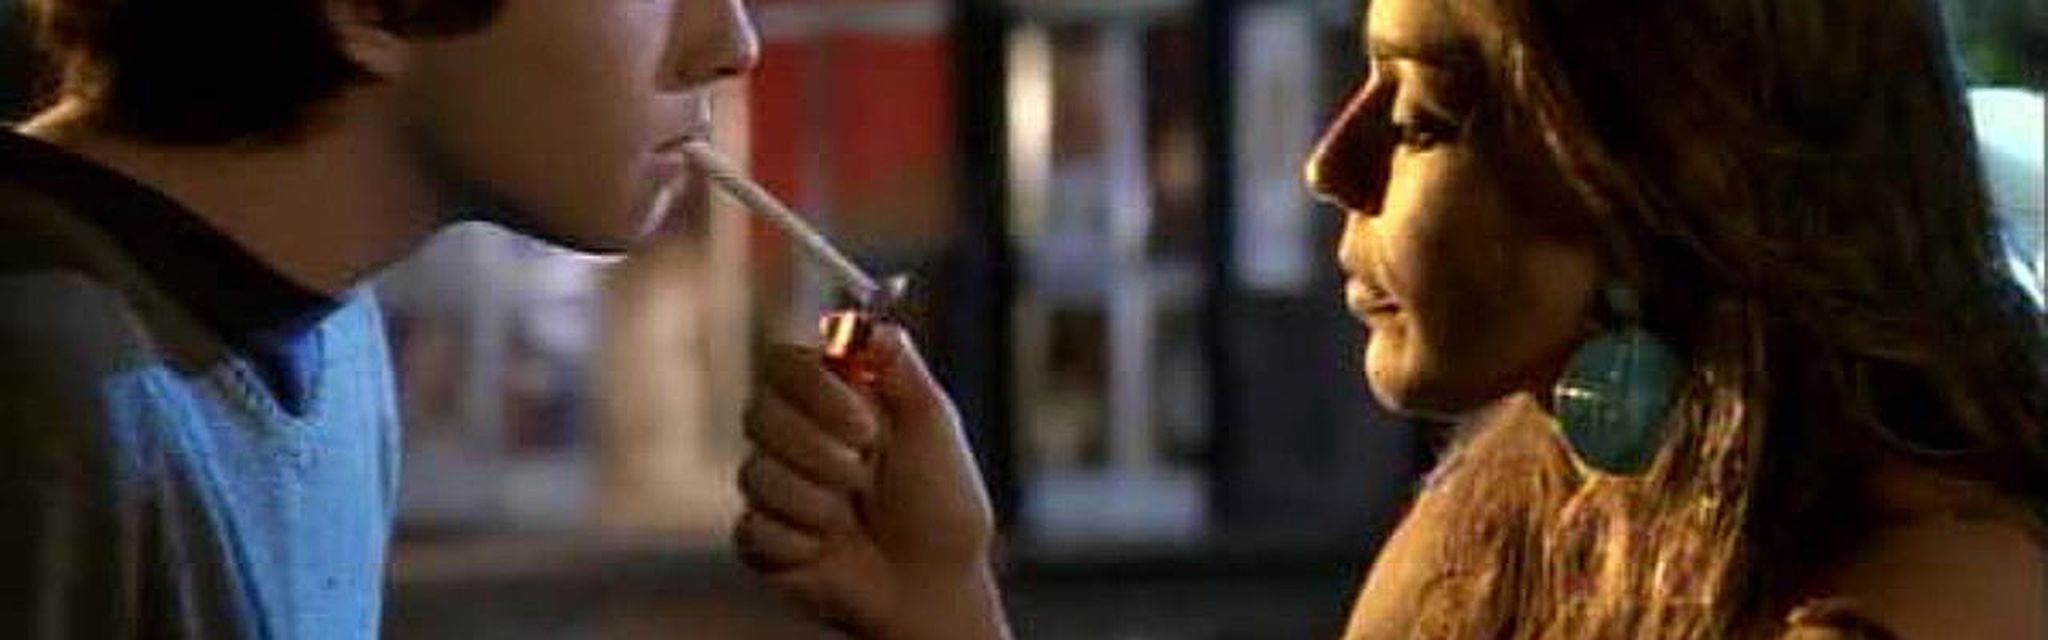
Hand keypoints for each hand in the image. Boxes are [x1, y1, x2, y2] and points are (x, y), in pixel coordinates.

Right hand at [733, 326, 1007, 639]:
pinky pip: (753, 528)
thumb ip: (899, 365)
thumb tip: (865, 319)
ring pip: (755, 475)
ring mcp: (775, 489)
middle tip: (866, 475)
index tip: (864, 423)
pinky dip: (802, 542)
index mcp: (832, 400)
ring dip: (819, 502)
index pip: (781, 363)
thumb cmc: (942, 503)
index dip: (812, 388)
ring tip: (855, 520)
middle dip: (819, 451)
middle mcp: (796, 437)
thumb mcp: (933, 424)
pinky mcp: (761, 539)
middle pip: (757, 412)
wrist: (933, 584)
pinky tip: (830, 550)